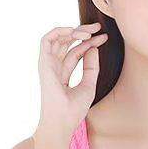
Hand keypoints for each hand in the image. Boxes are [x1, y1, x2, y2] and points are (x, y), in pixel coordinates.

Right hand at [36, 22, 108, 136]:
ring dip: (73, 31)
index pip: (76, 53)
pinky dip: (59, 32)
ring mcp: (48, 65)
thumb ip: (91, 67)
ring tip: (89, 32)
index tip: (104, 38)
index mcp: (63, 74)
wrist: (63, 121)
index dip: (90, 43)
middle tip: (98, 27)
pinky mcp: (43, 63)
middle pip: (67, 43)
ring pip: (58, 39)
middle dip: (82, 32)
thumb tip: (93, 48)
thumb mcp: (88, 86)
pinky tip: (75, 32)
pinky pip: (46, 40)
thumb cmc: (73, 110)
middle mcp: (54, 68)